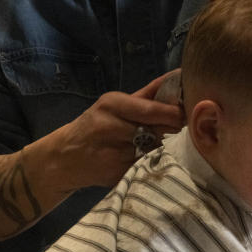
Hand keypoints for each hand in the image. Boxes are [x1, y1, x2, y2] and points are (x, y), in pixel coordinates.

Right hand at [36, 72, 184, 191]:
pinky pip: (145, 166)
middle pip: (155, 130)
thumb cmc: (96, 125)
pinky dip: (150, 162)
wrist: (64, 158)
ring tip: (155, 144)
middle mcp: (109, 127)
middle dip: (171, 130)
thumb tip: (178, 77)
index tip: (187, 114)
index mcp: (111, 105)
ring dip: (160, 147)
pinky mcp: (116, 174)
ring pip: (153, 149)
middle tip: (179, 129)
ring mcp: (112, 153)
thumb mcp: (115, 104)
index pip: (151, 110)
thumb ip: (147, 96)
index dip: (174, 113)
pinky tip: (144, 159)